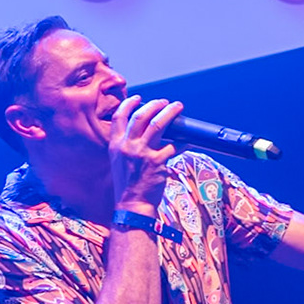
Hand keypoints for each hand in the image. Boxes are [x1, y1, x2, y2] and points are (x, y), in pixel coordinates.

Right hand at [109, 95, 182, 213]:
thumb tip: (142, 130)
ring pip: (158, 124)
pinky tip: (187, 141)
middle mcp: (127, 146)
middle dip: (154, 104)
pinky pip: (173, 145)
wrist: (132, 205)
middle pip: (141, 115)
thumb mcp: (119, 161)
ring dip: (169, 112)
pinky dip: (182, 142)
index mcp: (116, 145)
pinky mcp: (157, 162)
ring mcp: (142, 153)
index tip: (138, 98)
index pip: (119, 117)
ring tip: (176, 107)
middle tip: (164, 102)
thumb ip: (126, 144)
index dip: (129, 104)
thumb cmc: (128, 184)